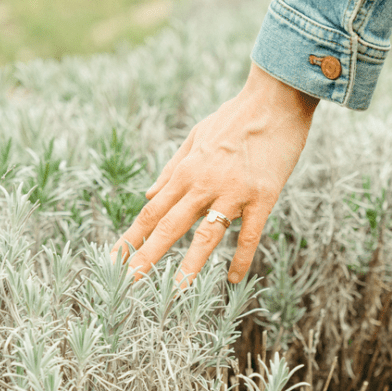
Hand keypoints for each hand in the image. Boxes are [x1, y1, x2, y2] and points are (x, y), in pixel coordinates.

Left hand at [110, 63, 318, 286]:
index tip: (115, 257)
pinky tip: (233, 278)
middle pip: (170, 225)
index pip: (153, 209)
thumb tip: (148, 193)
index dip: (133, 236)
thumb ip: (172, 168)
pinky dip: (241, 258)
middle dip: (147, 255)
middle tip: (130, 281)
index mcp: (187, 170)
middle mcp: (205, 183)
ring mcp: (234, 192)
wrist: (275, 100)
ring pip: (207, 235)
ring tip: (176, 291)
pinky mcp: (263, 197)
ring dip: (189, 264)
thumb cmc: (235, 116)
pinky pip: (250, 235)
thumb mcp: (195, 136)